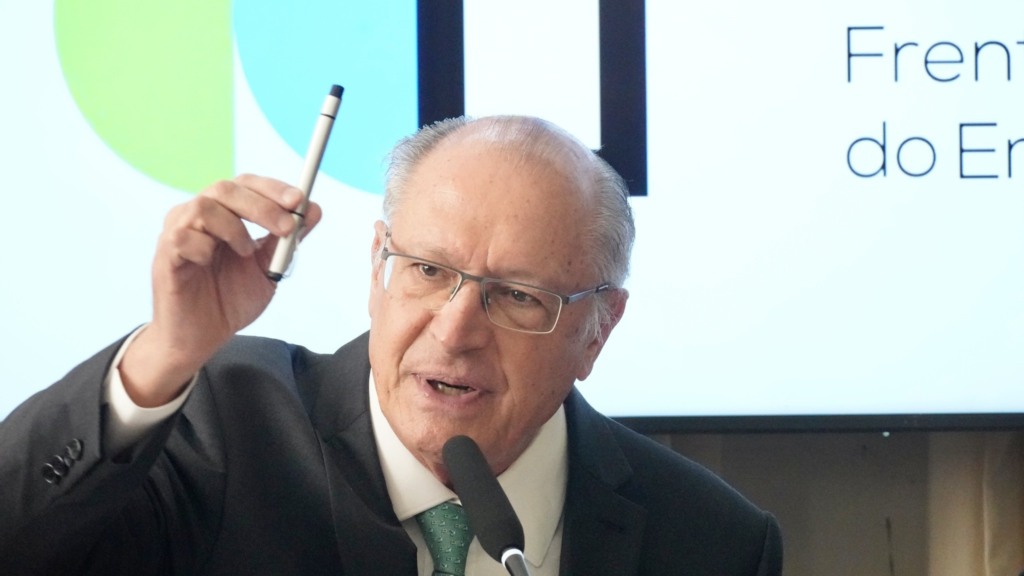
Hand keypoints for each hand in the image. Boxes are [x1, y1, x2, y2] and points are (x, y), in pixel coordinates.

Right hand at [119, 174, 322, 405]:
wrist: (203, 337)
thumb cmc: (230, 298)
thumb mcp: (268, 267)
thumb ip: (287, 239)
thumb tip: (314, 209)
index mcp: (223, 213)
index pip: (245, 184)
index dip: (272, 188)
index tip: (298, 199)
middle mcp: (197, 216)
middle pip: (225, 189)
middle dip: (262, 206)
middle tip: (287, 227)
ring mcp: (177, 232)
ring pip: (204, 207)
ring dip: (234, 229)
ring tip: (245, 254)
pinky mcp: (165, 255)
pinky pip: (182, 236)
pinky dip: (204, 247)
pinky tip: (209, 263)